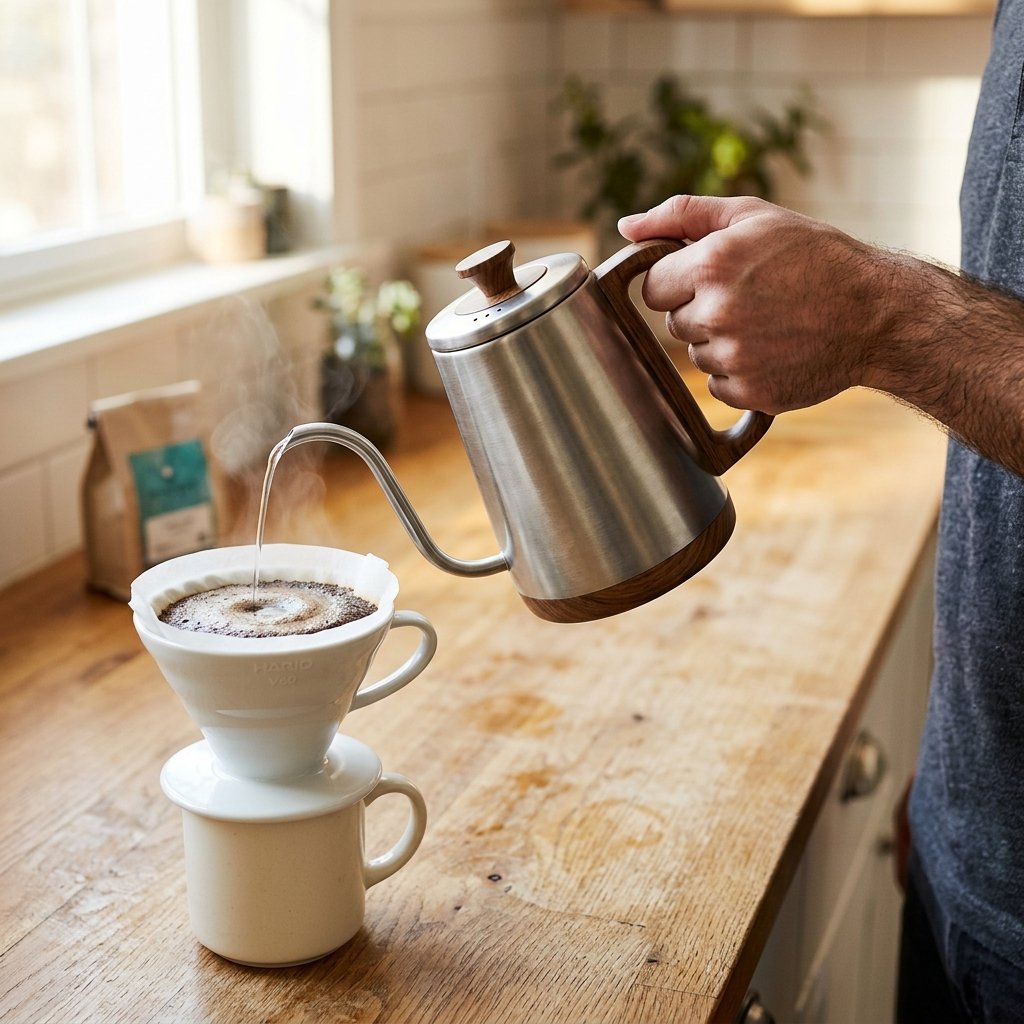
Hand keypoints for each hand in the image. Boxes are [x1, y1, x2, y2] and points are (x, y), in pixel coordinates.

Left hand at [618, 195, 905, 414]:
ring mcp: (733, 357)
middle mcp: (716, 314)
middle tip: (750, 296)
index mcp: (710, 266)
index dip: (677, 281)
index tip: (706, 277)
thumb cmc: (814, 256)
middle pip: (673, 322)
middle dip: (701, 310)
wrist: (876, 312)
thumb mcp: (752, 216)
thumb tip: (626, 227)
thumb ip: (682, 216)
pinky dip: (739, 372)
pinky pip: (718, 384)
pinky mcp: (749, 392)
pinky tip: (773, 349)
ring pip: (696, 354)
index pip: (652, 288)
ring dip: (720, 341)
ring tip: (768, 321)